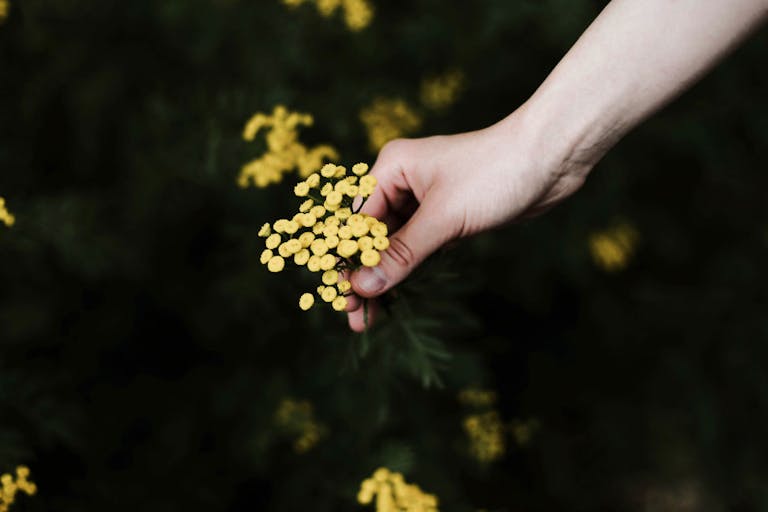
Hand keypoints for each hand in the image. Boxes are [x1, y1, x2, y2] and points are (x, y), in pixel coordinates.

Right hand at [345, 107, 593, 331]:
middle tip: (356, 318)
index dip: (348, 262)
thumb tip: (364, 287)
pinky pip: (419, 246)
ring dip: (386, 278)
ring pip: (396, 245)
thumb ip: (402, 254)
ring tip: (372, 317)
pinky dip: (409, 269)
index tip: (343, 299)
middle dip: (365, 276)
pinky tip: (398, 296)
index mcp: (391, 169)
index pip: (358, 222)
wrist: (551, 159)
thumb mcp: (443, 217)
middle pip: (373, 236)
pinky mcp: (447, 215)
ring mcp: (426, 199)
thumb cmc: (494, 173)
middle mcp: (403, 182)